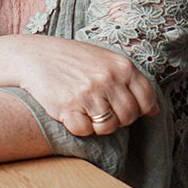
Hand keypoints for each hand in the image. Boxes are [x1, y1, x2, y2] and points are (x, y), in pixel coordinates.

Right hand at [0, 34, 158, 136]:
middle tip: (101, 110)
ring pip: (109, 127)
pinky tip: (72, 113)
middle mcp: (107, 79)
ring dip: (99, 125)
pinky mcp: (68, 107)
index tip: (123, 107)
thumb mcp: (105, 60)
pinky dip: (79, 127)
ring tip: (86, 111)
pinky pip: (85, 131)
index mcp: (121, 66)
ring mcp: (88, 94)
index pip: (147, 100)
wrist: (33, 56)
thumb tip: (154, 111)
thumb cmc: (71, 59)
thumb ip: (130, 82)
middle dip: (118, 119)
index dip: (139, 109)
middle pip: (129, 116)